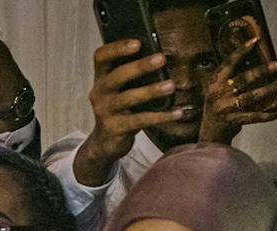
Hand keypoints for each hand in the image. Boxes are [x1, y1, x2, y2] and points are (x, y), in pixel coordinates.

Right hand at [78, 40, 188, 178]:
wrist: (105, 141)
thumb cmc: (120, 108)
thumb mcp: (120, 89)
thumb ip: (132, 74)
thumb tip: (161, 56)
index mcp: (101, 78)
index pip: (101, 57)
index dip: (117, 48)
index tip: (138, 43)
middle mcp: (99, 93)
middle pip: (116, 76)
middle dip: (139, 66)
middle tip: (161, 59)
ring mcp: (105, 111)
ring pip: (128, 98)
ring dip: (151, 91)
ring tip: (171, 86)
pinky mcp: (115, 128)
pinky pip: (140, 120)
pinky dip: (160, 116)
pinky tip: (177, 112)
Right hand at [199, 33, 276, 144]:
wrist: (209, 135)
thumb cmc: (217, 108)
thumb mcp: (216, 90)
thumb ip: (229, 78)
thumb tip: (255, 61)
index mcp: (214, 83)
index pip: (228, 63)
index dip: (242, 50)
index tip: (256, 39)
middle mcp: (218, 94)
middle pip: (244, 78)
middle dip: (264, 69)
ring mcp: (226, 108)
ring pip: (253, 96)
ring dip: (271, 88)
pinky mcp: (233, 121)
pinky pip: (256, 117)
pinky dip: (272, 115)